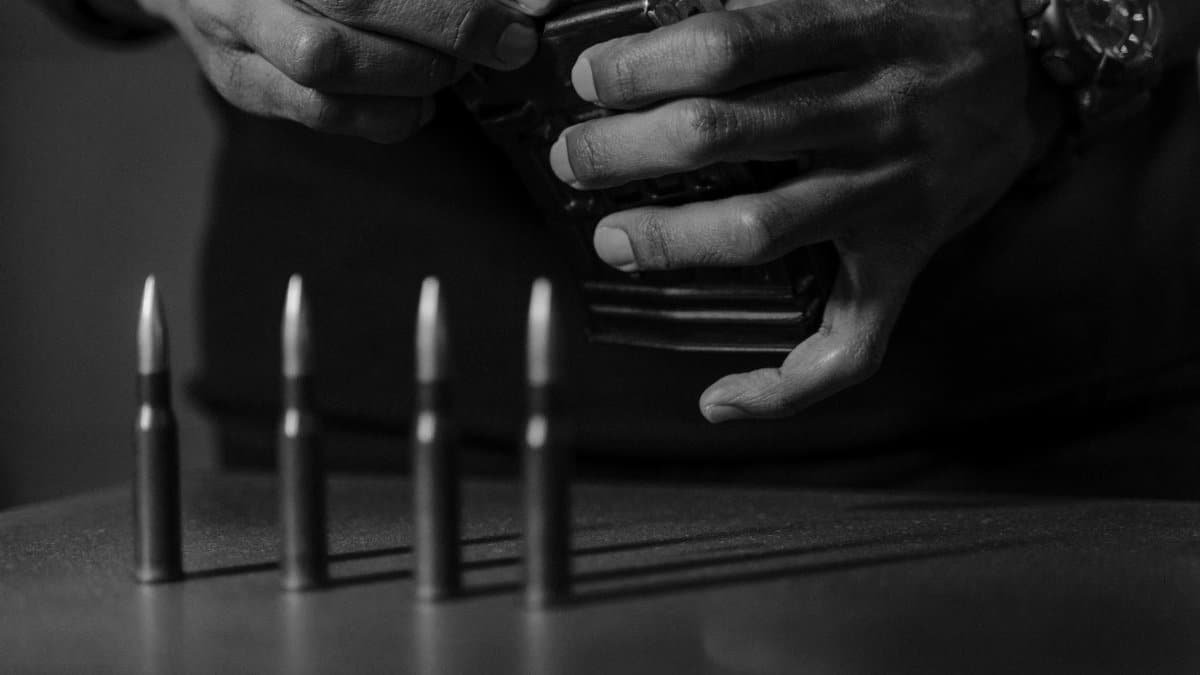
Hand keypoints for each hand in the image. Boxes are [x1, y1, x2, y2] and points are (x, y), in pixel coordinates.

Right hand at [140, 0, 542, 141]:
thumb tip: (518, 6)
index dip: (453, 10)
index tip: (512, 28)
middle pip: (350, 3)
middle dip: (445, 32)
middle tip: (496, 47)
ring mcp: (235, 29)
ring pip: (327, 67)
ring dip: (413, 77)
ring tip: (449, 70)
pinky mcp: (240, 83)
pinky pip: (321, 114)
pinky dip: (386, 117)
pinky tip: (415, 105)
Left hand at [549, 0, 1044, 421]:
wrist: (1035, 65)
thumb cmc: (925, 15)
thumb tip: (659, 16)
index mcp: (858, 32)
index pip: (729, 47)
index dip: (645, 65)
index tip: (590, 76)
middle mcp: (873, 117)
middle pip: (725, 135)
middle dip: (627, 149)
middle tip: (576, 156)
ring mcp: (890, 196)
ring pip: (764, 231)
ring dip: (669, 239)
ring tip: (611, 238)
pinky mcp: (903, 259)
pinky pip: (853, 343)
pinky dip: (784, 385)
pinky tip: (718, 399)